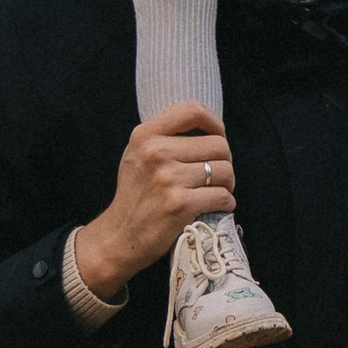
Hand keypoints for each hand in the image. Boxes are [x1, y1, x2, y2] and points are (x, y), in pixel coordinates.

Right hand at [73, 101, 234, 294]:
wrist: (120, 236)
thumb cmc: (135, 194)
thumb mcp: (137, 155)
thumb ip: (164, 136)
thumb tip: (208, 128)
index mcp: (145, 136)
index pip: (193, 110)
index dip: (215, 123)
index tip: (217, 137)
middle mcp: (156, 153)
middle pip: (219, 145)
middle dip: (225, 161)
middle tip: (216, 176)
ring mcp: (168, 179)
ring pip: (225, 171)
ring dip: (228, 184)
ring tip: (215, 191)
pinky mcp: (180, 205)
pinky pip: (223, 196)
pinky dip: (226, 203)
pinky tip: (217, 206)